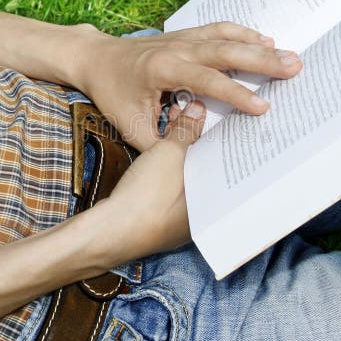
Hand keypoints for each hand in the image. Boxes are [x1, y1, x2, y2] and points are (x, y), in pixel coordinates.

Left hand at [76, 22, 301, 149]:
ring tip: (289, 54)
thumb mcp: (131, 126)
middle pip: (226, 51)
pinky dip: (243, 33)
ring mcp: (183, 38)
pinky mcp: (187, 35)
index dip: (236, 94)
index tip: (262, 107)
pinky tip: (265, 39)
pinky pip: (220, 30)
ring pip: (227, 37)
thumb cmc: (113, 93)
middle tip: (295, 66)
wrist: (97, 59)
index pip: (207, 81)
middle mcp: (177, 48)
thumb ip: (164, 141)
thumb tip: (197, 156)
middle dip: (262, 60)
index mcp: (164, 70)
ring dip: (259, 45)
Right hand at [85, 101, 205, 268]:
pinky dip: (170, 171)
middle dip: (201, 143)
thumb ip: (186, 130)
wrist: (113, 229)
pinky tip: (162, 156)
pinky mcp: (163, 219)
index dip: (221, 136)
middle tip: (194, 119)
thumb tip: (197, 110)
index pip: (228, 163)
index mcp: (217, 201)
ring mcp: (183, 220)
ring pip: (190, 178)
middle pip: (209, 169)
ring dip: (184, 155)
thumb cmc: (147, 197)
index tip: (217, 116)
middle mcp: (206, 214)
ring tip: (176, 131)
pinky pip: (173, 189)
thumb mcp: (169, 152)